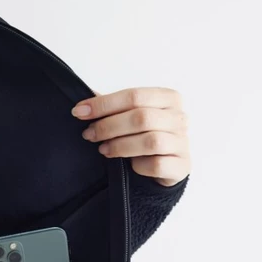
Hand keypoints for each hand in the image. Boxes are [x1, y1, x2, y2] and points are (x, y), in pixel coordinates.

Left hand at [72, 87, 191, 186]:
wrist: (167, 165)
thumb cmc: (147, 135)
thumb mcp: (132, 116)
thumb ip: (113, 107)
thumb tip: (84, 104)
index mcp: (168, 98)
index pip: (134, 96)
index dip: (104, 104)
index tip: (79, 111)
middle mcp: (179, 117)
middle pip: (141, 117)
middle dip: (109, 126)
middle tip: (89, 134)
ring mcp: (182, 142)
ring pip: (150, 141)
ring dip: (120, 146)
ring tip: (103, 149)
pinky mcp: (181, 165)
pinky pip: (156, 164)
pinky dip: (138, 165)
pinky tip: (129, 165)